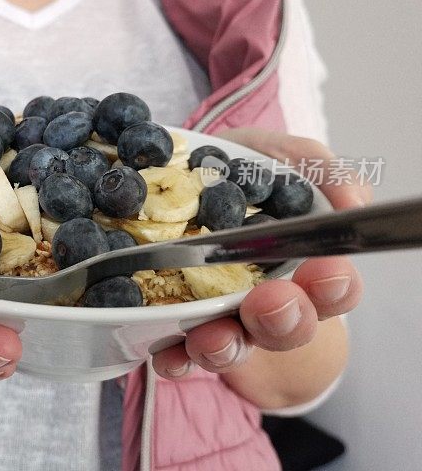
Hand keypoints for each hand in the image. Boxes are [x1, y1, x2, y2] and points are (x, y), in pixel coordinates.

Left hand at [151, 128, 368, 378]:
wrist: (185, 178)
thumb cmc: (244, 173)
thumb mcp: (282, 158)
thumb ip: (319, 170)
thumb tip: (350, 201)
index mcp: (303, 266)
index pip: (334, 288)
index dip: (334, 285)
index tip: (325, 270)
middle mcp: (267, 302)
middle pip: (288, 327)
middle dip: (283, 319)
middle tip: (270, 301)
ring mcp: (223, 319)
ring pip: (232, 346)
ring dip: (225, 345)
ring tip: (211, 336)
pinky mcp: (178, 330)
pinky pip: (179, 354)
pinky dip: (175, 358)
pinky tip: (165, 354)